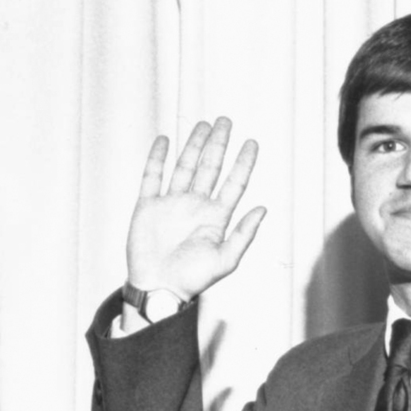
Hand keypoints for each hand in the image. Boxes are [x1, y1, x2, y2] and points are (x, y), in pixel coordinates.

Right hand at [126, 117, 265, 299]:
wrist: (158, 289)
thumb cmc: (192, 280)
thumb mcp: (225, 261)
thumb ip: (244, 234)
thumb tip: (263, 209)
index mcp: (215, 218)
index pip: (233, 183)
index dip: (243, 163)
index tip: (252, 142)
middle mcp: (194, 207)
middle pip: (209, 168)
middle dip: (218, 144)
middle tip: (225, 121)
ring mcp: (171, 205)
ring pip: (184, 167)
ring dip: (193, 145)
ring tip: (203, 125)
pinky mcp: (147, 207)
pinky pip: (152, 176)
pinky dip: (157, 158)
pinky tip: (165, 141)